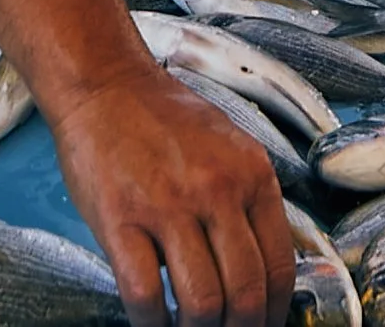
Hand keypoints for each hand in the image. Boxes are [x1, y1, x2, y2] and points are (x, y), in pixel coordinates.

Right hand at [47, 56, 293, 326]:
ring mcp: (168, 204)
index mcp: (251, 173)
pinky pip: (146, 296)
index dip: (273, 315)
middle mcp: (217, 189)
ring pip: (202, 303)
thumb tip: (262, 276)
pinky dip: (152, 325)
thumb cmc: (163, 119)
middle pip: (245, 294)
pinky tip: (152, 323)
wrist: (106, 82)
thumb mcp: (228, 148)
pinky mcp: (121, 218)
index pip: (279, 268)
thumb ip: (248, 202)